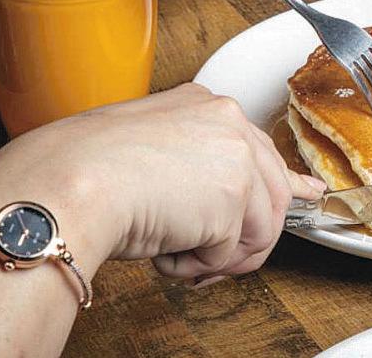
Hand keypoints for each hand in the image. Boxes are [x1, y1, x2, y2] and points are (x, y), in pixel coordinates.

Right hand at [0, 83, 324, 279]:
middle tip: (206, 259)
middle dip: (242, 238)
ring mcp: (238, 158)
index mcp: (209, 105)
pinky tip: (165, 251)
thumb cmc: (89, 168)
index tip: (304, 195)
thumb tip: (272, 190)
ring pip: (259, 231)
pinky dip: (196, 266)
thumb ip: (209, 166)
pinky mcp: (234, 200)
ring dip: (218, 256)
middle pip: (271, 197)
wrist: (67, 181)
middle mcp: (231, 123)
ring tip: (176, 255)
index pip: (263, 150)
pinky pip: (230, 253)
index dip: (279, 186)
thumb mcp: (158, 151)